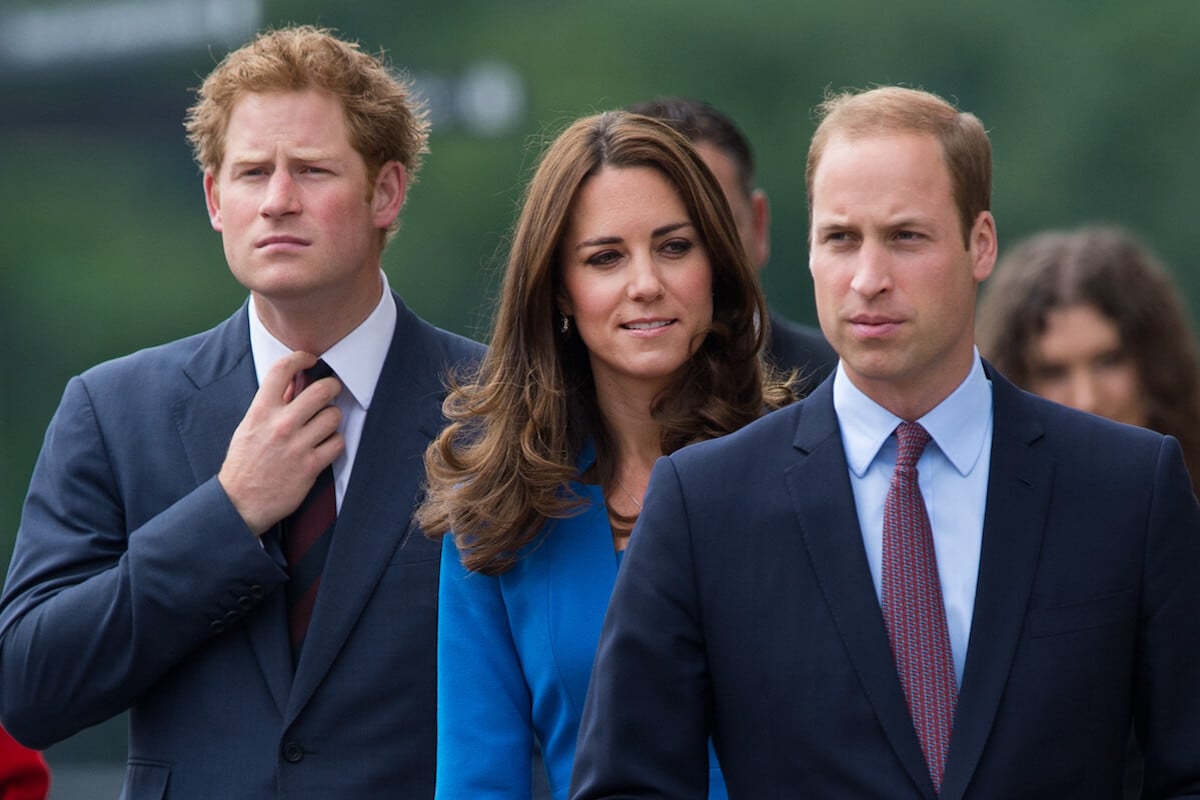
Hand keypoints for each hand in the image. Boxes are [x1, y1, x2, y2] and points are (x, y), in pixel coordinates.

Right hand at [218, 351, 343, 535]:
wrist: (240, 502)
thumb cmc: (245, 463)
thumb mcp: (249, 426)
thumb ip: (270, 405)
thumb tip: (292, 383)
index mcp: (261, 411)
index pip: (282, 370)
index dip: (300, 358)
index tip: (310, 359)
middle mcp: (281, 424)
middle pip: (321, 390)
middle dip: (331, 387)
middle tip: (331, 390)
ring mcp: (298, 445)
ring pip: (333, 416)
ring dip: (333, 418)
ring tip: (324, 424)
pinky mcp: (311, 465)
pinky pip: (337, 443)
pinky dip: (335, 443)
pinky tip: (325, 446)